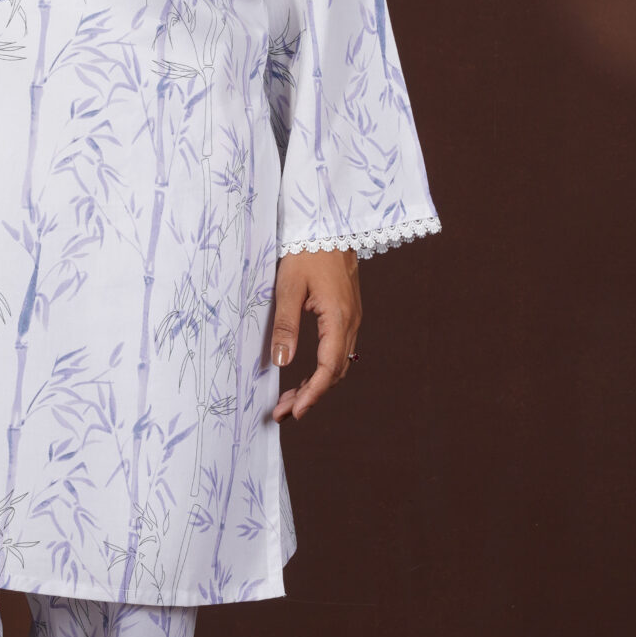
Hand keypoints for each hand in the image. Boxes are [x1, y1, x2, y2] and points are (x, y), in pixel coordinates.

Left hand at [270, 246, 360, 419]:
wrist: (328, 224)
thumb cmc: (306, 251)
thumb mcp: (288, 287)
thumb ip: (285, 326)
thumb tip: (283, 363)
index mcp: (338, 318)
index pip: (328, 369)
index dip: (311, 394)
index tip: (292, 412)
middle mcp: (351, 322)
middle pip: (335, 372)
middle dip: (310, 396)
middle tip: (283, 412)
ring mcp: (352, 318)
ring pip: (338, 363)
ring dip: (316, 385)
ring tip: (289, 400)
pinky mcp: (347, 314)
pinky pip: (339, 350)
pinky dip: (323, 369)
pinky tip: (305, 376)